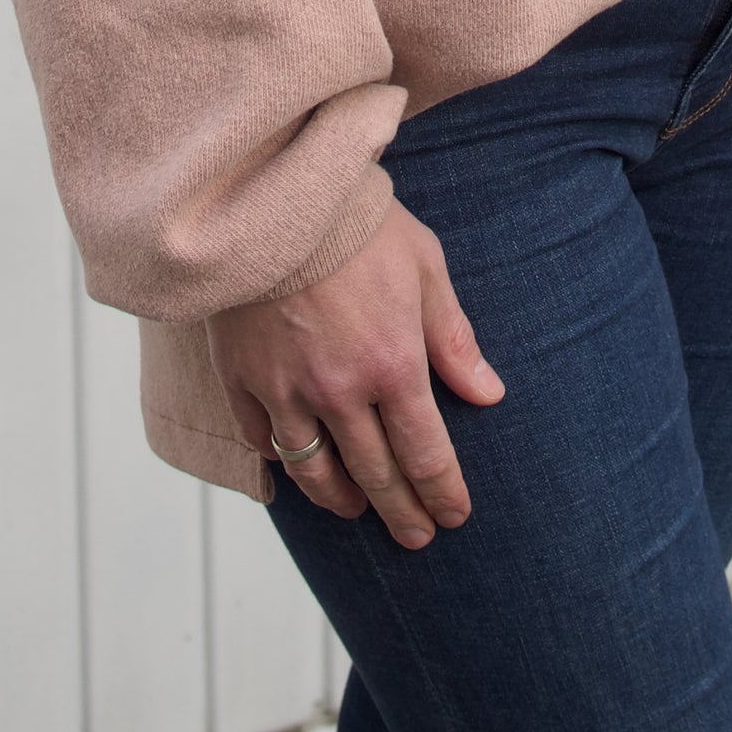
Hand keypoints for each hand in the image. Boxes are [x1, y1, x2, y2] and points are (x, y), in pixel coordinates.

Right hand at [203, 198, 504, 549]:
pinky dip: (285, 461)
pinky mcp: (243, 379)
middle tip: (417, 537)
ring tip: (360, 512)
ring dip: (343, 502)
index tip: (453, 516)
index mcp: (393, 364)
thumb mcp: (424, 267)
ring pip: (317, 472)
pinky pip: (265, 440)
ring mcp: (286, 390)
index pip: (425, 454)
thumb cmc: (359, 223)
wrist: (274, 194)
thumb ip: (453, 338)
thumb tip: (488, 394)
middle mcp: (340, 391)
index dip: (442, 492)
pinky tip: (301, 467)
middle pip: (376, 476)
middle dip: (402, 513)